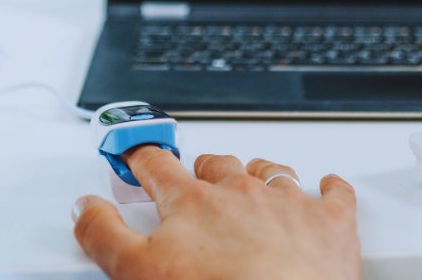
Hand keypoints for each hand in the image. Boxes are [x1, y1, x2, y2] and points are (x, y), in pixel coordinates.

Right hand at [72, 147, 360, 279]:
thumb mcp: (136, 273)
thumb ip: (104, 235)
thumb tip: (86, 208)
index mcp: (191, 201)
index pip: (157, 165)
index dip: (141, 157)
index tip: (134, 153)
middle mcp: (239, 190)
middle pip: (216, 164)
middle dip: (202, 169)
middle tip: (194, 178)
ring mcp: (287, 203)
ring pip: (271, 172)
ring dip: (260, 173)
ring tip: (253, 180)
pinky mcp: (329, 222)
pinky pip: (335, 192)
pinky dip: (329, 187)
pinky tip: (327, 186)